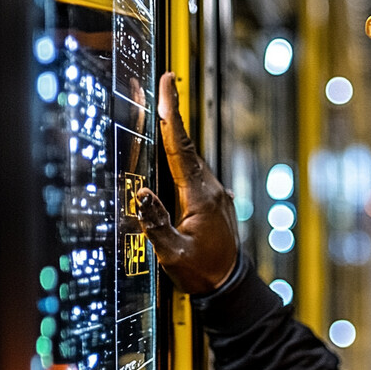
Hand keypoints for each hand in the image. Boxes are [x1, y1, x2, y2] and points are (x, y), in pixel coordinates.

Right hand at [136, 72, 238, 293]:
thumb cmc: (202, 272)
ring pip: (191, 158)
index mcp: (201, 196)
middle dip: (172, 113)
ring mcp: (216, 194)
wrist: (229, 286)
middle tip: (161, 84)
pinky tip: (171, 153)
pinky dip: (181, 157)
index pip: (181, 147)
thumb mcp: (173, 254)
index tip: (169, 84)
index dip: (171, 114)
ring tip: (160, 110)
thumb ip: (156, 224)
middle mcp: (212, 189)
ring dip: (176, 135)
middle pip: (187, 145)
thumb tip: (140, 194)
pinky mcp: (214, 201)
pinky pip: (195, 173)